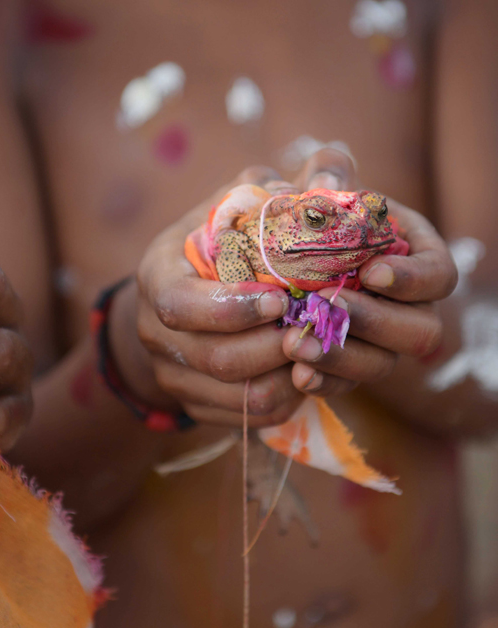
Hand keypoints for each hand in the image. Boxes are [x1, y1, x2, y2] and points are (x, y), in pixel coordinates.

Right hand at [115, 166, 306, 428]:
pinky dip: (288, 399)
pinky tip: (310, 371)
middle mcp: (154, 331)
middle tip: (318, 326)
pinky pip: (249, 417)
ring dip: (289, 375)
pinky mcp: (195, 404)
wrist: (184, 294)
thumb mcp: (239, 202)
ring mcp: (172, 374)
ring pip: (239, 396)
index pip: (180, 306)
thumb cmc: (220, 240)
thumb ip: (284, 188)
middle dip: (275, 346)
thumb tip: (334, 183)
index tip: (283, 297)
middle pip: (215, 359)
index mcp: (157, 277)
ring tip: (321, 347)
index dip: (232, 308)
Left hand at [281, 149, 455, 394]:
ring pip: (382, 364)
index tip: (372, 272)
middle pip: (420, 329)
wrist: (257, 258)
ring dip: (343, 357)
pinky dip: (323, 381)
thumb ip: (325, 173)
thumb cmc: (296, 214)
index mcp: (410, 257)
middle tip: (329, 304)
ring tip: (296, 345)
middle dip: (376, 321)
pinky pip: (344, 385)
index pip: (439, 275)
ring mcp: (375, 341)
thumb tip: (327, 180)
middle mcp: (403, 305)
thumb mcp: (308, 185)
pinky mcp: (344, 366)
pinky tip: (297, 376)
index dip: (414, 278)